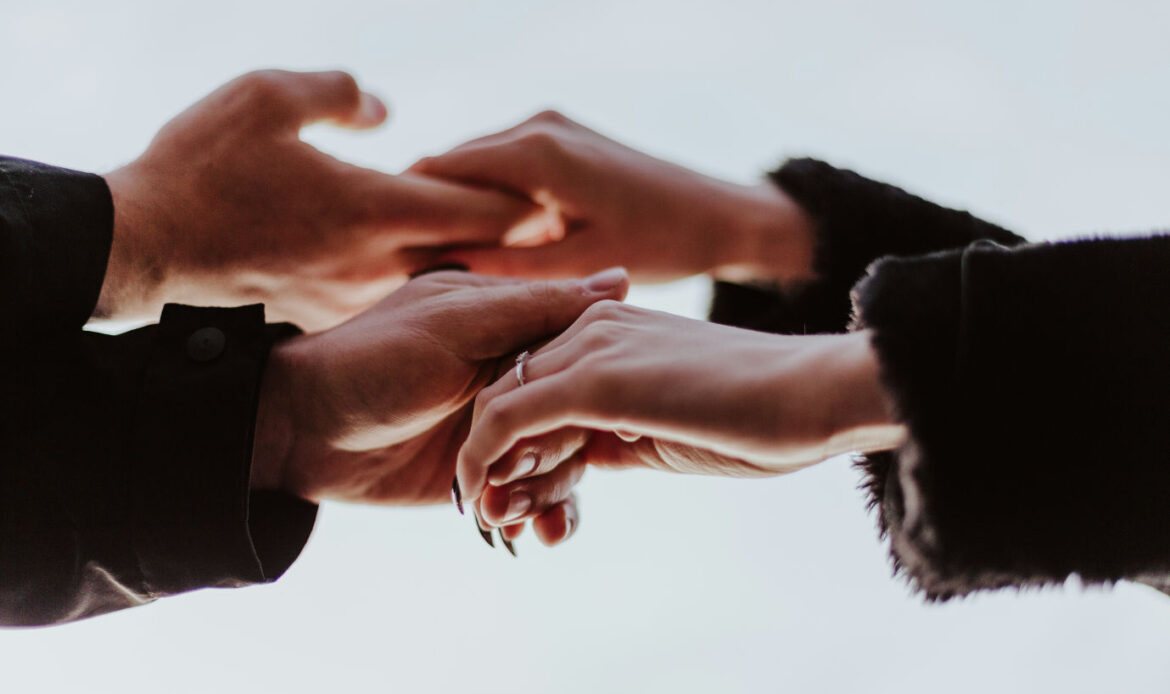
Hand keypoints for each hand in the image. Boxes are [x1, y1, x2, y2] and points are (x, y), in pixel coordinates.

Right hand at [99, 70, 540, 330]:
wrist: (145, 245)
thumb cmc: (202, 167)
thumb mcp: (266, 97)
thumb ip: (336, 92)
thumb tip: (382, 109)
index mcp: (374, 208)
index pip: (476, 207)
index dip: (523, 201)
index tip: (559, 197)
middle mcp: (376, 262)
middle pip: (470, 253)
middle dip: (515, 240)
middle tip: (557, 231)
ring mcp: (354, 294)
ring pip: (435, 278)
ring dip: (472, 264)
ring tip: (508, 251)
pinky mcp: (328, 310)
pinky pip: (393, 293)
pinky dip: (422, 280)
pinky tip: (429, 268)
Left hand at [250, 268, 628, 512]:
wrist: (301, 432)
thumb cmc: (371, 361)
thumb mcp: (455, 324)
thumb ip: (535, 308)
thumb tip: (623, 281)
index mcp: (517, 327)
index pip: (588, 354)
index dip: (593, 388)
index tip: (585, 417)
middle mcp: (520, 378)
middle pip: (584, 418)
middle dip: (564, 454)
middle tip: (520, 471)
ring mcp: (506, 431)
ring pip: (567, 464)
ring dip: (550, 493)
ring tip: (510, 512)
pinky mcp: (489, 477)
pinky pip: (537, 500)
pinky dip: (542, 519)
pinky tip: (532, 535)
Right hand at [410, 110, 815, 284]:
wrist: (722, 217)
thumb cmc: (661, 245)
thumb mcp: (578, 267)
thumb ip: (505, 268)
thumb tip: (434, 269)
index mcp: (535, 152)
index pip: (437, 171)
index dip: (403, 212)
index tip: (380, 257)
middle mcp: (537, 126)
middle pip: (451, 164)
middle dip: (425, 209)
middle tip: (397, 263)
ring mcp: (551, 126)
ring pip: (476, 165)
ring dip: (456, 205)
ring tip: (432, 257)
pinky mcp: (563, 137)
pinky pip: (504, 166)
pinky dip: (486, 198)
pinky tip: (482, 241)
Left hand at [457, 302, 906, 521]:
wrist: (813, 394)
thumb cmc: (760, 415)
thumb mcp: (670, 424)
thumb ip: (619, 431)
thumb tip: (585, 458)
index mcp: (610, 329)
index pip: (535, 381)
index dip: (516, 440)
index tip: (515, 494)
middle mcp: (590, 326)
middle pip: (508, 390)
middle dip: (492, 456)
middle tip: (489, 514)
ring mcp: (590, 347)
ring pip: (499, 405)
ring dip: (484, 467)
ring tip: (487, 519)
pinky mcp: (593, 379)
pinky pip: (510, 420)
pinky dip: (484, 460)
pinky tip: (481, 500)